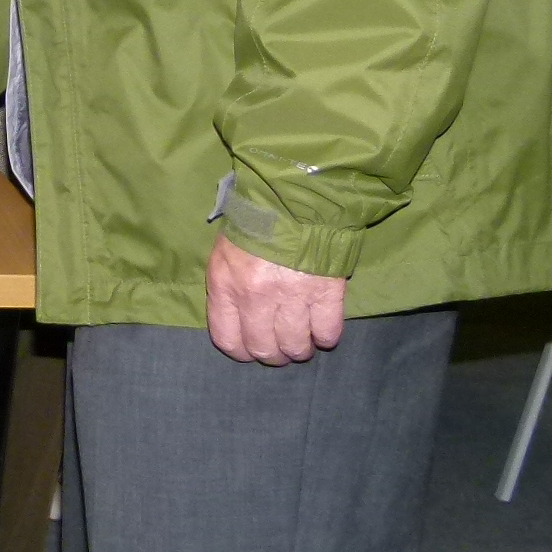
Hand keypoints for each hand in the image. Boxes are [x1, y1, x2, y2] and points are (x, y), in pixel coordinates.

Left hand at [204, 234, 344, 364]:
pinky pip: (327, 331)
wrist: (294, 196)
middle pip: (264, 349)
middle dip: (273, 355)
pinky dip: (326, 337)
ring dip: (300, 350)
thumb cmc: (254, 224)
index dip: (241, 352)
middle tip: (281, 349)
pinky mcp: (325, 292)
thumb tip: (237, 321)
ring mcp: (292, 296)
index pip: (228, 339)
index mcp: (226, 285)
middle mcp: (256, 296)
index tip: (250, 350)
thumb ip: (226, 288)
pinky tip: (323, 332)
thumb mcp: (224, 252)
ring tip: (303, 342)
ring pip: (296, 346)